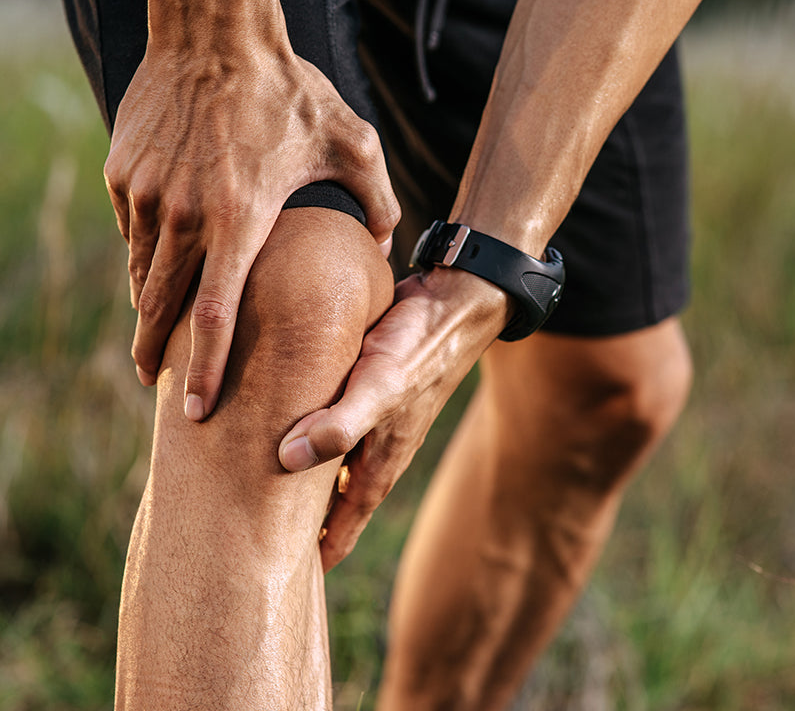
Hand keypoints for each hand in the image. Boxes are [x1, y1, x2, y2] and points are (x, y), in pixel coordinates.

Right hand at [105, 42, 399, 419]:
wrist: (215, 29)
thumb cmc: (289, 89)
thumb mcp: (353, 144)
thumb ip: (379, 202)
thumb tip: (386, 246)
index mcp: (241, 218)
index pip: (216, 314)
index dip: (204, 367)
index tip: (195, 406)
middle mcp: (185, 214)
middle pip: (164, 306)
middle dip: (157, 352)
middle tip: (157, 384)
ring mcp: (147, 193)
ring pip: (143, 270)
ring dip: (149, 307)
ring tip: (155, 335)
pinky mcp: (124, 172)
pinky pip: (133, 229)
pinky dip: (145, 255)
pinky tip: (159, 266)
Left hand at [278, 268, 511, 570]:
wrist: (452, 307)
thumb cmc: (418, 348)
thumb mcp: (379, 388)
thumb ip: (338, 424)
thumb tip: (286, 459)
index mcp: (379, 465)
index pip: (342, 528)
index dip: (313, 555)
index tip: (277, 576)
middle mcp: (375, 452)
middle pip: (332, 505)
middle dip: (299, 524)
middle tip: (254, 535)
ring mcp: (371, 425)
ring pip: (328, 467)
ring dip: (299, 481)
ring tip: (258, 488)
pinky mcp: (363, 395)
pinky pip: (329, 428)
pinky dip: (306, 438)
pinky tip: (282, 426)